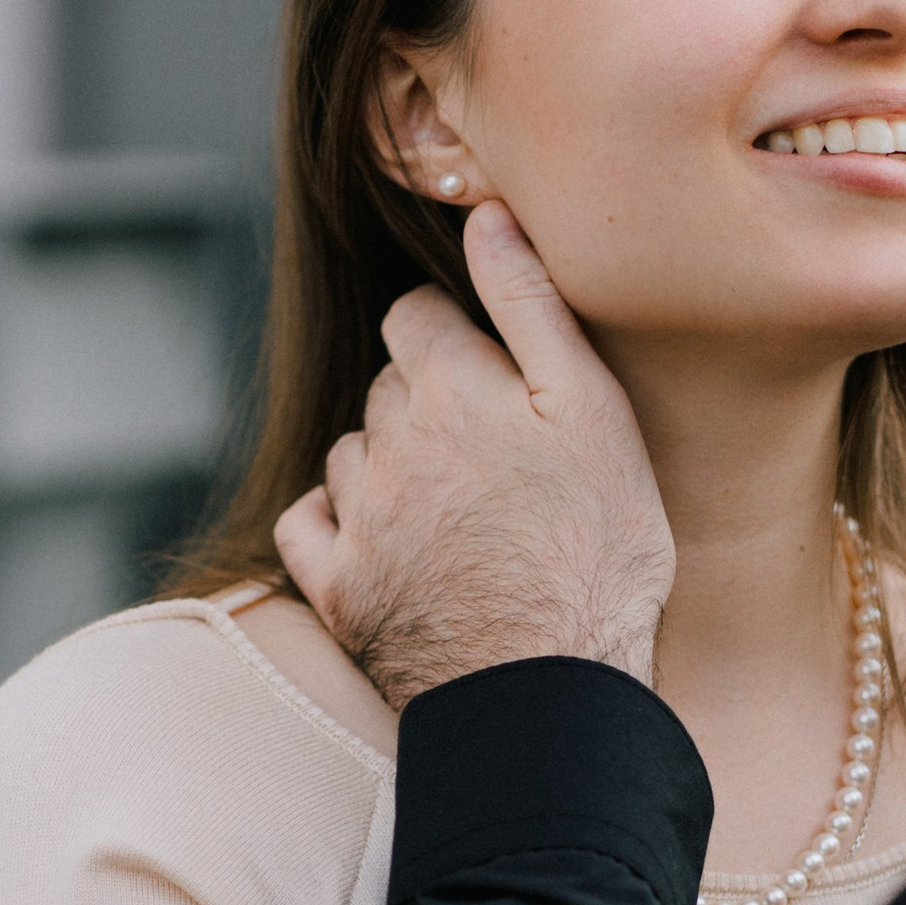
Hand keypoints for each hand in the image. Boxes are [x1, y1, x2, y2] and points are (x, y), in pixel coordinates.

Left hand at [275, 202, 674, 707]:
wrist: (552, 690)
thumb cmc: (597, 551)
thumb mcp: (592, 411)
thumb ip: (532, 305)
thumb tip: (488, 215)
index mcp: (447, 386)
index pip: (417, 315)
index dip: (456, 336)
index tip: (494, 376)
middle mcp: (385, 442)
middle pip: (386, 388)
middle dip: (425, 401)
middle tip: (493, 453)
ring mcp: (356, 520)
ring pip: (351, 457)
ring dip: (386, 466)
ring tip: (454, 509)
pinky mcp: (339, 591)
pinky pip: (309, 526)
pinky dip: (333, 522)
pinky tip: (378, 541)